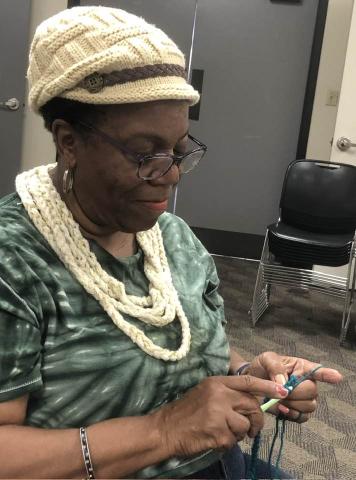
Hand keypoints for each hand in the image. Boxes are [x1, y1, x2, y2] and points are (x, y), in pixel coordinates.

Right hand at [152, 375, 288, 456]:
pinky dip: (227, 443)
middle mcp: (219, 395)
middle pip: (252, 405)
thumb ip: (228, 394)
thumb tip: (253, 401)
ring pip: (245, 425)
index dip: (267, 386)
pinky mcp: (217, 432)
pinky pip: (234, 440)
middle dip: (256, 420)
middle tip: (252, 430)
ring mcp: (218, 413)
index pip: (248, 381)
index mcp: (217, 382)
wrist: (166, 429)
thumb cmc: (187, 412)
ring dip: (239, 434)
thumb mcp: (206, 393)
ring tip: (224, 433)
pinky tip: (214, 439)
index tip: (282, 391)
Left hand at [246, 352, 342, 421]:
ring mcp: (304, 399)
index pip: (318, 371)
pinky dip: (290, 414)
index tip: (337, 377)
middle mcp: (307, 383)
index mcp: (302, 367)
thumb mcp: (266, 360)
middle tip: (280, 390)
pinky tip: (281, 408)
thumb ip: (275, 367)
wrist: (252, 383)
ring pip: (309, 406)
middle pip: (312, 391)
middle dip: (294, 392)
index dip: (328, 375)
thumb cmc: (262, 368)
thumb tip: (284, 383)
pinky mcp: (298, 412)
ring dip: (291, 404)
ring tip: (278, 398)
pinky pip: (301, 418)